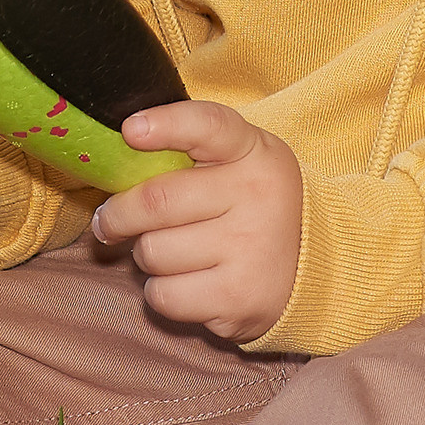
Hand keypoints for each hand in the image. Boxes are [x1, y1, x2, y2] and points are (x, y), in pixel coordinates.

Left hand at [88, 99, 303, 343]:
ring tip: (172, 252)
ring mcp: (249, 249)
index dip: (165, 125)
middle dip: (118, 214)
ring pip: (152, 251)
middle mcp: (256, 196)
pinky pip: (163, 294)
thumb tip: (116, 154)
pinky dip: (162, 291)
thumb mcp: (238, 162)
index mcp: (253, 152)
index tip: (130, 131)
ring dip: (146, 255)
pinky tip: (186, 282)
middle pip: (155, 201)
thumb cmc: (250, 208)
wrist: (313, 271)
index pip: (207, 125)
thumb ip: (187, 150)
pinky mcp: (237, 298)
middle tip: (110, 221)